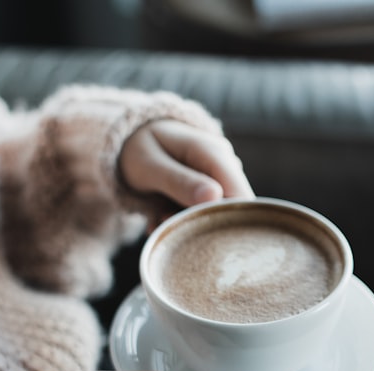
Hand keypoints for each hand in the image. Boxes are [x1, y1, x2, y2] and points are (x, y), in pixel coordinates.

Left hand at [119, 119, 253, 210]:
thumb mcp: (150, 165)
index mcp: (215, 153)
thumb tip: (214, 196)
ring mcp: (221, 179)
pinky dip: (183, 221)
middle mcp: (226, 165)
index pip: (240, 195)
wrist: (133, 141)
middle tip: (166, 221)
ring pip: (217, 215)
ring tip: (158, 217)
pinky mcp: (213, 192)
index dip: (222, 218)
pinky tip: (160, 217)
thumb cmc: (140, 148)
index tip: (189, 227)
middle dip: (202, 223)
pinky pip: (206, 215)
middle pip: (231, 208)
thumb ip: (179, 181)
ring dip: (188, 223)